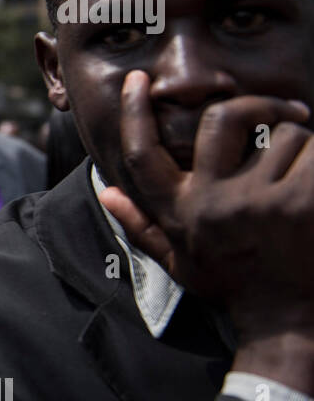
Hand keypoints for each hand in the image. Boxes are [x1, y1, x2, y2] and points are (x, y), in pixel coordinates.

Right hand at [99, 71, 313, 354]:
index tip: (137, 81)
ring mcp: (258, 202)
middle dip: (256, 106)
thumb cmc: (235, 286)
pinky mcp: (300, 201)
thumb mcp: (181, 262)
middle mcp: (213, 203)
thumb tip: (107, 192)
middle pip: (221, 119)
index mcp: (181, 212)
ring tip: (308, 176)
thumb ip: (143, 226)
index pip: (142, 155)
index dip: (134, 113)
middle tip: (284, 111)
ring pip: (285, 134)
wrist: (289, 318)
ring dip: (305, 146)